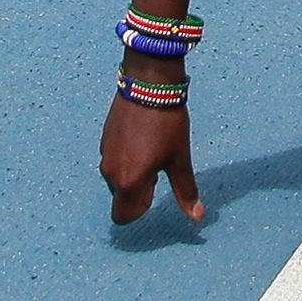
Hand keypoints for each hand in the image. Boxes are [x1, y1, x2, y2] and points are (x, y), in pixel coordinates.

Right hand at [102, 88, 204, 224]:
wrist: (149, 83)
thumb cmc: (167, 123)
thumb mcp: (180, 158)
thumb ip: (185, 191)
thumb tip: (197, 217)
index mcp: (128, 182)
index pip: (123, 216)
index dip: (141, 208)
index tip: (156, 188)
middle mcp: (111, 172)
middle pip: (121, 197)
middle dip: (138, 191)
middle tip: (158, 167)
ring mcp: (104, 153)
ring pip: (116, 178)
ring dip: (132, 173)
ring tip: (152, 148)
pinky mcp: (104, 137)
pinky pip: (113, 159)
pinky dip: (126, 157)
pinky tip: (142, 136)